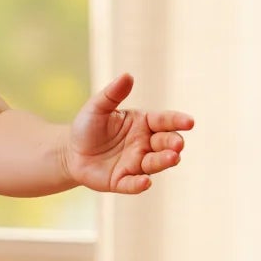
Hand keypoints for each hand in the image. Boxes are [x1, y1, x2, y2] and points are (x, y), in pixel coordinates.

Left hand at [63, 72, 192, 193]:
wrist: (70, 152)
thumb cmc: (88, 127)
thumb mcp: (97, 107)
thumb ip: (112, 94)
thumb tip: (127, 75)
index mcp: (143, 123)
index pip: (165, 121)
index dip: (178, 121)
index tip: (189, 122)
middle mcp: (145, 144)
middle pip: (166, 143)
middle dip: (174, 143)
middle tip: (178, 144)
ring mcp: (136, 164)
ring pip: (155, 163)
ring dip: (164, 161)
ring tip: (172, 157)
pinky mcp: (122, 181)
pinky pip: (133, 184)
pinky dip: (140, 184)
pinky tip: (145, 182)